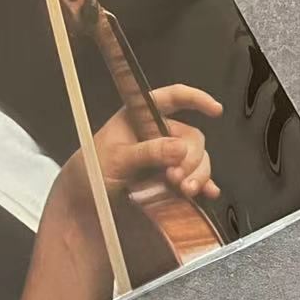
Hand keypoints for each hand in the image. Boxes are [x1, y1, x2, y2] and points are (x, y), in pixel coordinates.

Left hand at [91, 84, 222, 199]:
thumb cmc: (92, 171)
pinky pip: (195, 178)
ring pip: (196, 159)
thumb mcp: (116, 159)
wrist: (84, 202)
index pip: (172, 98)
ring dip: (198, 174)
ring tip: (186, 190)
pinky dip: (203, 185)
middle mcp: (157, 133)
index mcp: (140, 116)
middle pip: (191, 137)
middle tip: (176, 177)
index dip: (195, 99)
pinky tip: (207, 193)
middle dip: (191, 158)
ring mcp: (165, 157)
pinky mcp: (169, 179)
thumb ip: (147, 152)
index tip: (215, 110)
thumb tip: (180, 148)